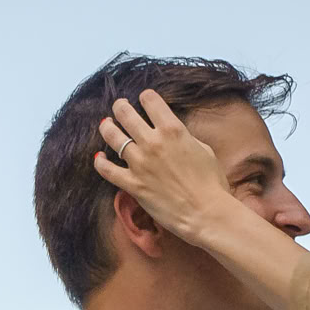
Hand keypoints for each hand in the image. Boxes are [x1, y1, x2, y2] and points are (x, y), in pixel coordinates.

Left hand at [93, 90, 233, 241]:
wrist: (205, 212)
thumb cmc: (211, 182)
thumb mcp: (203, 149)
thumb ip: (184, 137)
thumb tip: (173, 134)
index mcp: (173, 129)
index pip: (151, 101)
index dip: (146, 97)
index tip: (144, 99)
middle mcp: (153, 142)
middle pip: (126, 114)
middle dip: (121, 107)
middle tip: (119, 106)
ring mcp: (140, 163)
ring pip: (113, 137)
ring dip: (107, 127)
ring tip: (106, 124)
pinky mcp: (132, 184)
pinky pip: (107, 170)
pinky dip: (100, 162)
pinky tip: (99, 157)